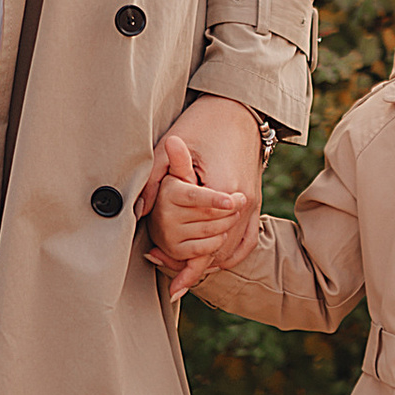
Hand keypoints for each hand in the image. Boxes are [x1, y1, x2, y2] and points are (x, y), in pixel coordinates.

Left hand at [136, 96, 266, 302]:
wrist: (238, 107)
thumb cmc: (202, 123)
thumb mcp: (170, 147)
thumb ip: (154, 181)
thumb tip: (138, 211)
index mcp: (224, 191)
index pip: (203, 241)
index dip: (184, 264)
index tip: (173, 286)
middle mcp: (244, 203)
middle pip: (217, 250)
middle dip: (193, 266)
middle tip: (169, 275)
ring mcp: (253, 204)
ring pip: (231, 250)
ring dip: (210, 263)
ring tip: (184, 272)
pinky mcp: (256, 201)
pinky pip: (245, 240)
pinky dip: (229, 254)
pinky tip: (213, 261)